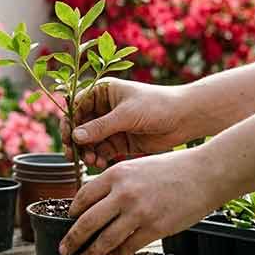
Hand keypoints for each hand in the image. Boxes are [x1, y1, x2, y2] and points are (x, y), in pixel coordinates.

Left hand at [58, 148, 223, 254]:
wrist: (205, 173)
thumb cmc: (173, 169)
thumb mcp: (137, 167)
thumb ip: (116, 184)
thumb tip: (97, 203)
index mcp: (116, 174)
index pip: (83, 197)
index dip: (72, 213)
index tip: (68, 222)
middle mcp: (123, 193)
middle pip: (87, 222)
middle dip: (72, 239)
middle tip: (64, 249)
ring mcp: (138, 212)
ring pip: (105, 240)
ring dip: (91, 254)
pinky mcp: (154, 228)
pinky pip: (128, 247)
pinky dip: (117, 254)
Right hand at [60, 78, 191, 168]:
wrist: (185, 118)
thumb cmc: (158, 105)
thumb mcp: (127, 114)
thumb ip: (100, 127)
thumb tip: (76, 137)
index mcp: (102, 91)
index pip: (76, 106)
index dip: (69, 122)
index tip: (69, 138)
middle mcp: (103, 108)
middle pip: (79, 126)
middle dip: (76, 142)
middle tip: (74, 156)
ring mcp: (110, 126)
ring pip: (88, 141)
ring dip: (86, 152)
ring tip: (92, 161)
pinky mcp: (119, 141)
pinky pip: (101, 151)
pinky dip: (97, 158)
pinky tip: (99, 163)